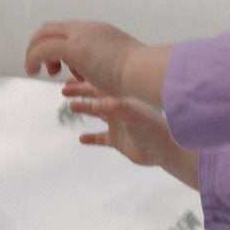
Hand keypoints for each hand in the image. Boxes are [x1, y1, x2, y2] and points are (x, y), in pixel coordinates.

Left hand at [25, 20, 139, 95]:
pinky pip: (42, 49)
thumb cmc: (139, 74)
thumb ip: (110, 64)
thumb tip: (107, 73)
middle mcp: (87, 28)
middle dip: (40, 45)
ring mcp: (80, 35)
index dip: (57, 44)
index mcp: (99, 30)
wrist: (144, 70)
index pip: (68, 30)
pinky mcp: (74, 48)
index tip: (60, 65)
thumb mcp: (122, 64)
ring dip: (34, 53)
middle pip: (51, 27)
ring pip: (43, 35)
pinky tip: (32, 71)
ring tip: (35, 71)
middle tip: (42, 66)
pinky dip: (32, 58)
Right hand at [63, 79, 181, 169]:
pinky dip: (92, 138)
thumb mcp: (132, 116)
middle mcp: (120, 109)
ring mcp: (120, 125)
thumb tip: (96, 101)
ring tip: (71, 106)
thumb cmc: (152, 129)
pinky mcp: (120, 141)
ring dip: (85, 109)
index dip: (84, 83)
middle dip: (81, 92)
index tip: (68, 79)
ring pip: (98, 114)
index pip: (99, 87)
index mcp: (122, 99)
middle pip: (96, 97)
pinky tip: (81, 139)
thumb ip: (116, 108)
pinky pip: (102, 138)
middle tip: (64, 90)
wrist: (166, 150)